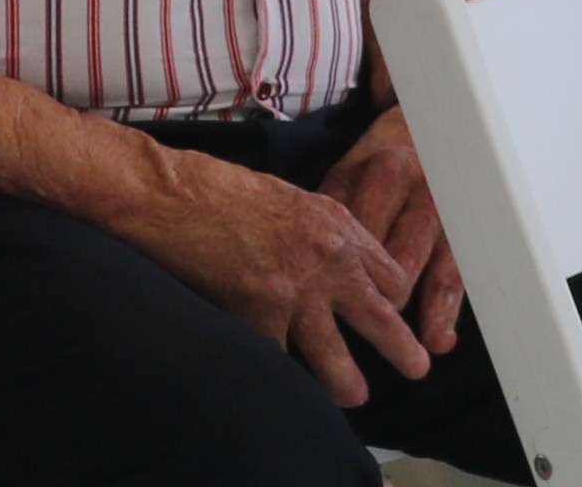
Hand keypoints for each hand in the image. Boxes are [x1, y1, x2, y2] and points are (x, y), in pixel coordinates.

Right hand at [117, 142, 432, 404]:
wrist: (164, 192)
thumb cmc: (213, 185)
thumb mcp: (286, 195)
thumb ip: (319, 228)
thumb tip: (336, 259)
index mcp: (335, 225)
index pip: (391, 276)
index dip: (393, 300)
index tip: (389, 313)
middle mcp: (326, 260)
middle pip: (383, 320)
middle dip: (403, 351)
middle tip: (416, 369)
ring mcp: (295, 292)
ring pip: (336, 358)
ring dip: (346, 384)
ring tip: (352, 395)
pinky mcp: (259, 314)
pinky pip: (279, 356)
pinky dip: (278, 367)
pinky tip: (278, 375)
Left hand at [320, 110, 466, 372]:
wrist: (429, 131)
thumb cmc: (376, 163)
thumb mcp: (347, 171)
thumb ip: (331, 205)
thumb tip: (296, 251)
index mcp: (379, 170)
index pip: (356, 220)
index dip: (335, 262)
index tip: (312, 298)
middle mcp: (417, 190)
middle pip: (396, 248)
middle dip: (378, 295)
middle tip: (364, 330)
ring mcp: (447, 213)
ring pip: (430, 266)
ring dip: (418, 312)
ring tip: (411, 351)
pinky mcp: (467, 235)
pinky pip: (459, 275)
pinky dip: (447, 310)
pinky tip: (440, 340)